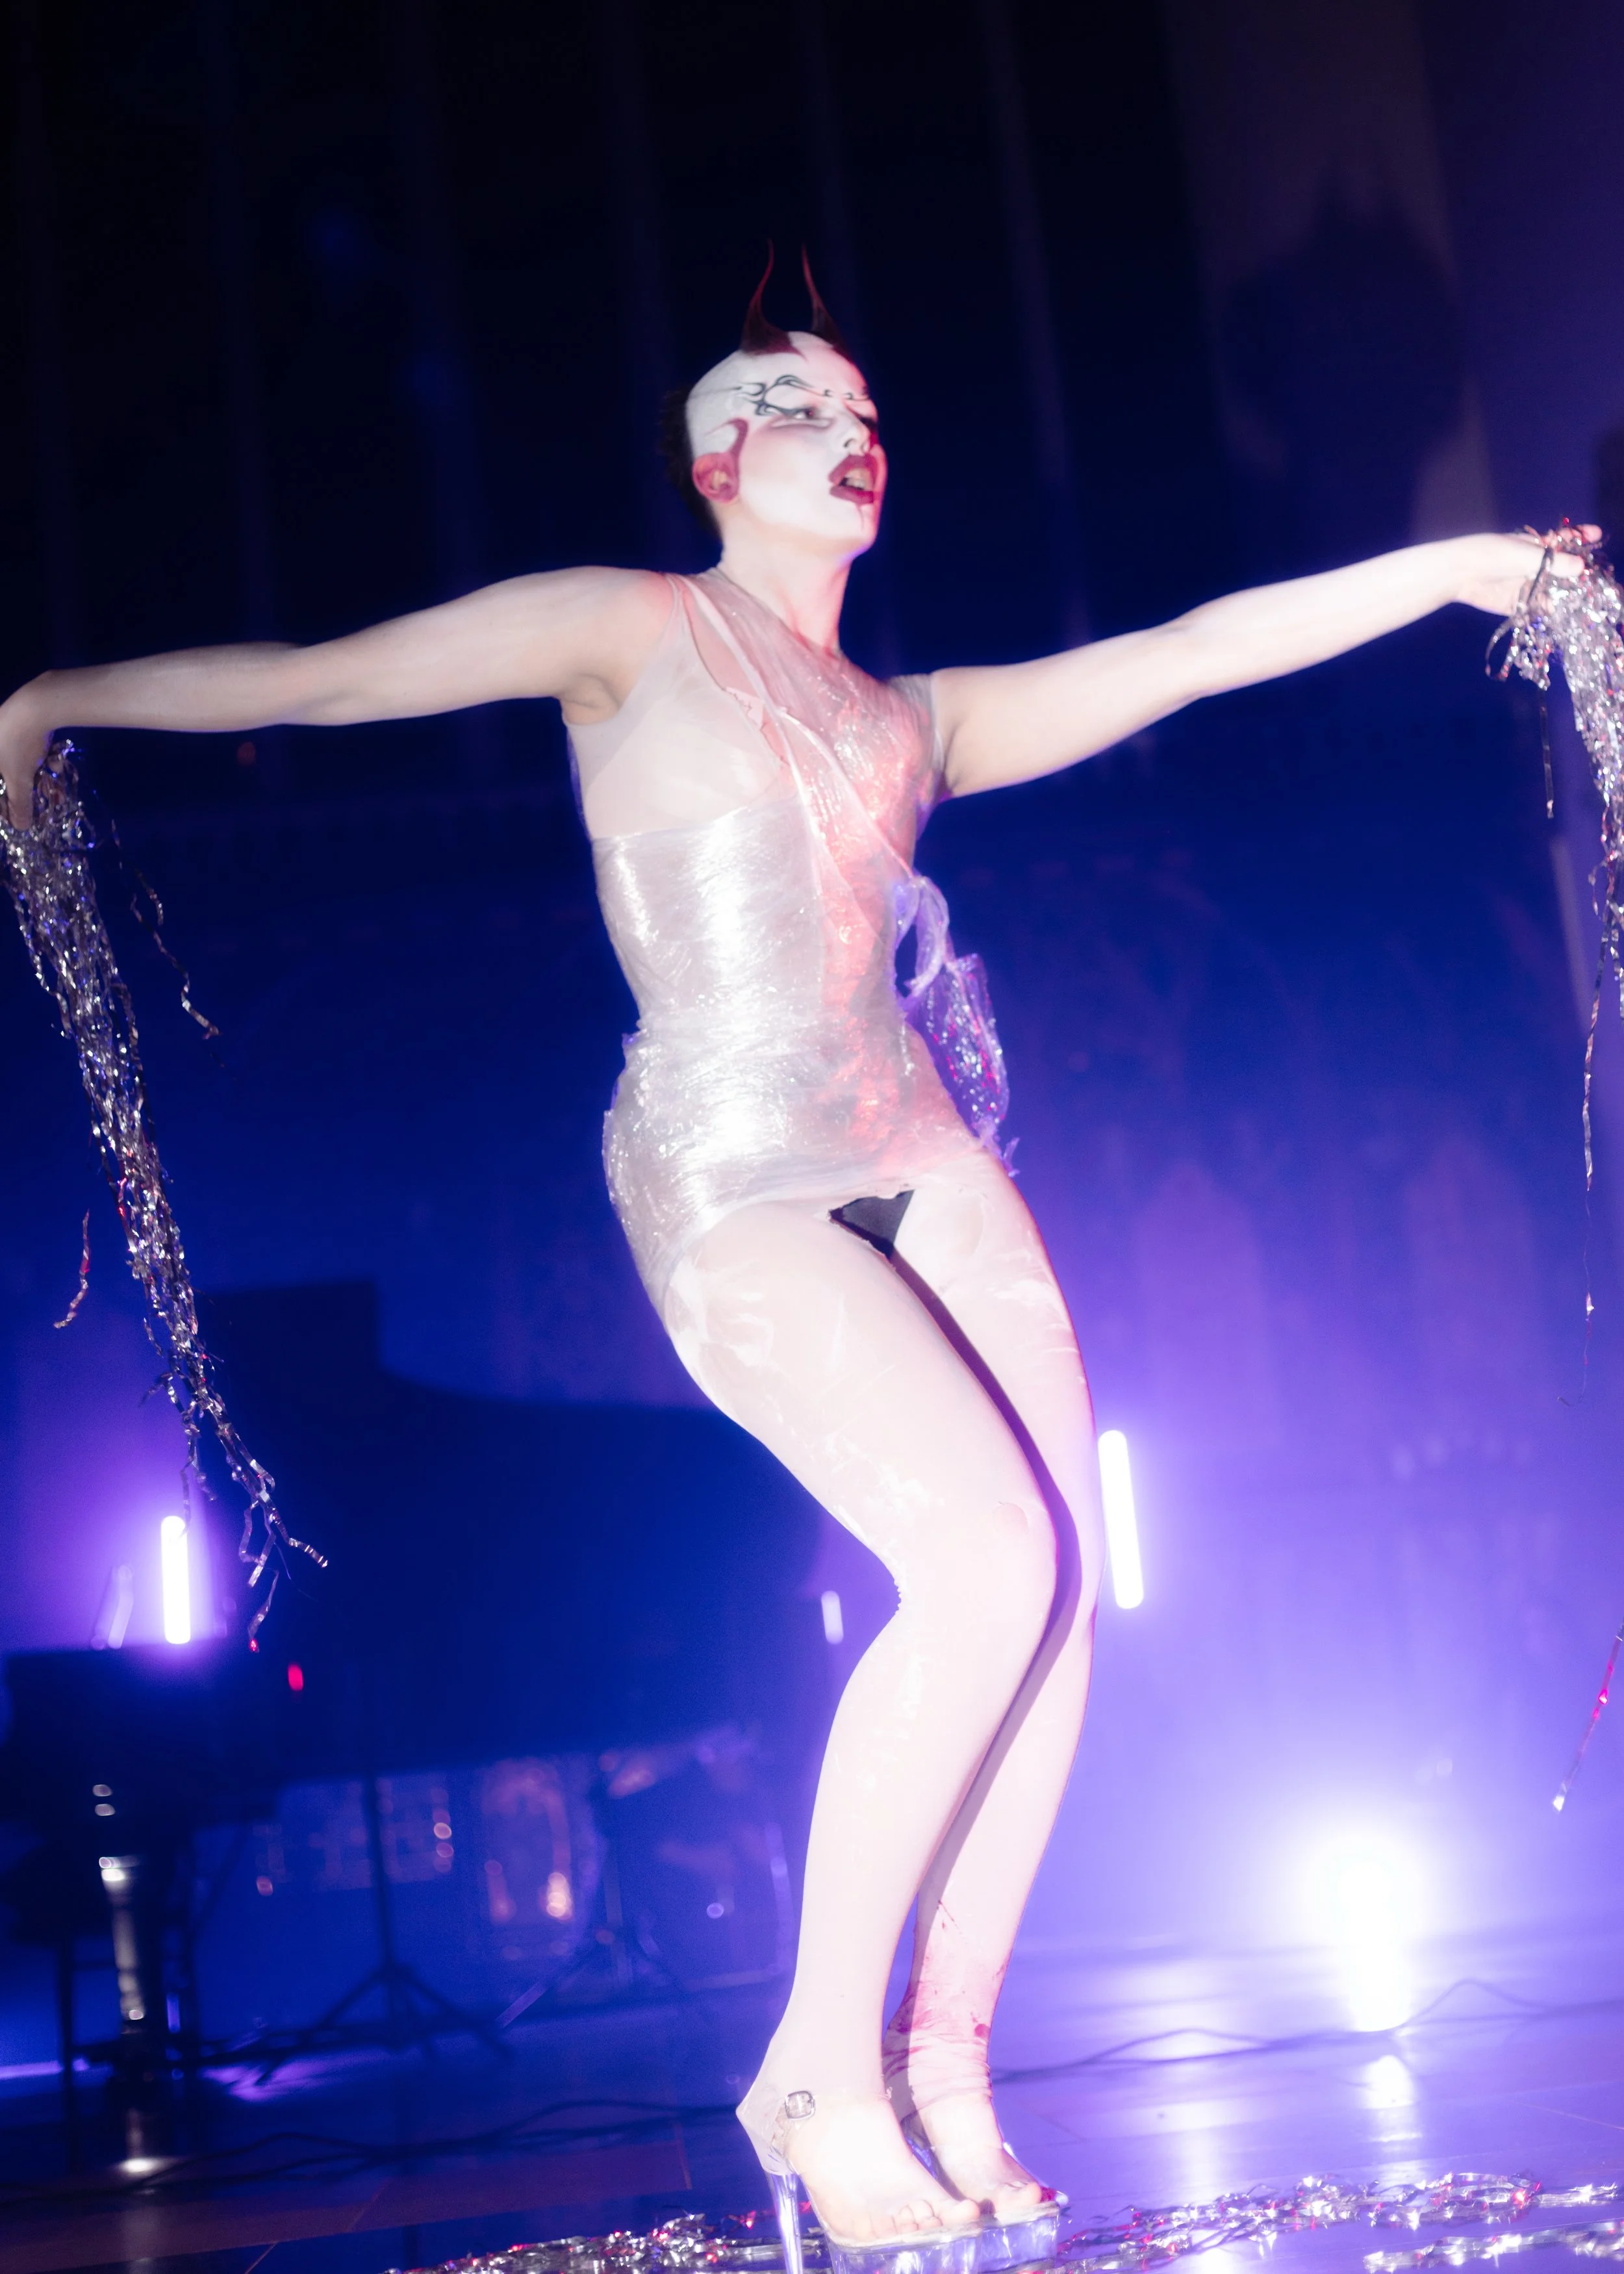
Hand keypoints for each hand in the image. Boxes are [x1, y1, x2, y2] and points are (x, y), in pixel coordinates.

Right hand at [0, 682, 54, 830]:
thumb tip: (21, 827)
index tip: (19, 816)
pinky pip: (27, 747)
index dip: (5, 805)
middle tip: (44, 801)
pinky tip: (56, 764)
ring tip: (56, 787)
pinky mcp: (18, 720)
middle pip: (6, 775)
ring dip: (38, 776)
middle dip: (26, 790)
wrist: (36, 703)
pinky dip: (41, 758)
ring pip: (19, 761)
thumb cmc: (19, 744)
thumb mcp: (20, 779)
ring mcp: (2, 728)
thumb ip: (20, 804)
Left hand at [1455, 526, 1600, 616]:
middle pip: (1563, 571)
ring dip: (1565, 597)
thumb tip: (1581, 568)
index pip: (1565, 541)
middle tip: (1592, 581)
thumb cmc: (1492, 554)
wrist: (1460, 573)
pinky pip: (1537, 609)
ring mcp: (1527, 585)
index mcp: (1537, 546)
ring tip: (1579, 602)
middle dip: (1578, 576)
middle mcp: (1535, 566)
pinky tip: (1559, 615)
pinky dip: (1547, 612)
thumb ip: (1553, 563)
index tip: (1598, 535)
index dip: (1582, 538)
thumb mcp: (1526, 555)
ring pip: (1553, 592)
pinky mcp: (1518, 604)